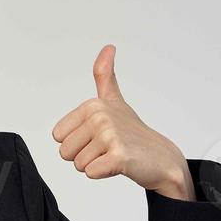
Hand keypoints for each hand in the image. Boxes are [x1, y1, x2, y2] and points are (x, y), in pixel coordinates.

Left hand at [50, 45, 194, 200]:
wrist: (161, 158)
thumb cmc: (133, 132)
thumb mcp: (114, 100)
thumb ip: (105, 75)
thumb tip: (109, 46)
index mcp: (92, 105)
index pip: (58, 137)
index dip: (76, 143)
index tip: (98, 138)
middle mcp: (99, 116)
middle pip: (65, 152)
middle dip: (85, 156)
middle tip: (107, 150)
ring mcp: (110, 135)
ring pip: (79, 165)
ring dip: (96, 166)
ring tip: (114, 155)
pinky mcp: (119, 156)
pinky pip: (91, 172)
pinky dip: (103, 174)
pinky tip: (119, 165)